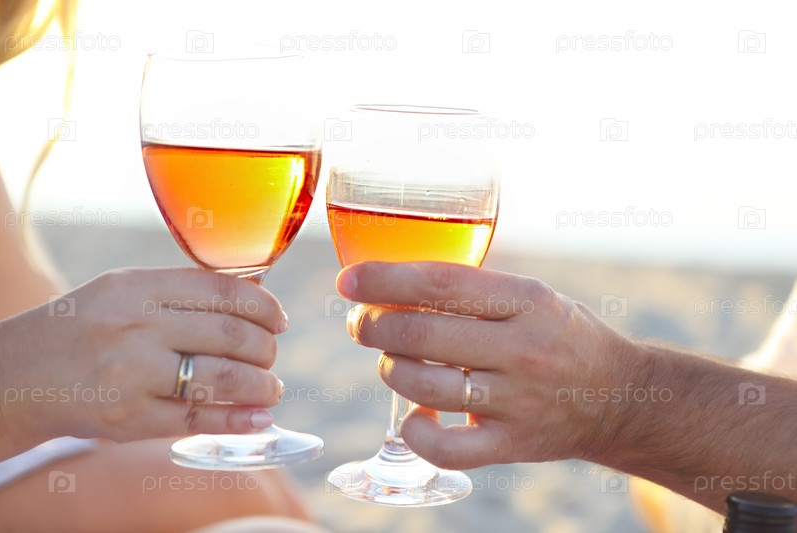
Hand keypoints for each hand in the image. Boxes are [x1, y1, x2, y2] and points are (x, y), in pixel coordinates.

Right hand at [0, 268, 285, 456]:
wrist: (17, 377)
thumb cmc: (82, 329)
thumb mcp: (123, 291)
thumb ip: (182, 292)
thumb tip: (255, 293)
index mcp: (137, 287)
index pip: (221, 291)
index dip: (263, 305)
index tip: (279, 319)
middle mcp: (137, 326)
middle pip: (230, 334)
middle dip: (265, 348)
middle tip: (271, 355)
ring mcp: (133, 374)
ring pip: (222, 378)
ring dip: (261, 385)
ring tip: (271, 388)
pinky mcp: (130, 418)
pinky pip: (200, 419)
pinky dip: (239, 420)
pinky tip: (259, 418)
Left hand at [337, 261, 634, 469]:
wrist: (618, 398)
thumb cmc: (561, 335)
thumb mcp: (533, 295)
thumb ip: (473, 287)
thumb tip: (391, 279)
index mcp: (528, 300)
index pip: (440, 283)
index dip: (384, 280)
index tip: (348, 280)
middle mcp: (524, 349)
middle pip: (423, 334)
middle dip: (373, 326)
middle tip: (360, 323)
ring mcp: (519, 402)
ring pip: (425, 386)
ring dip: (391, 370)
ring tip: (391, 360)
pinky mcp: (512, 445)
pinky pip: (446, 449)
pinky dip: (416, 432)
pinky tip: (415, 415)